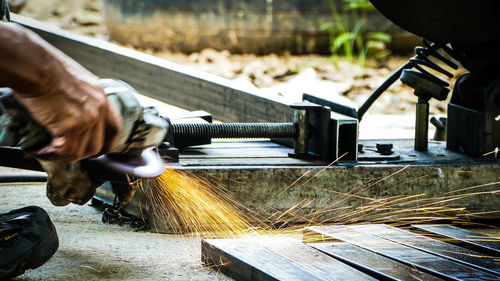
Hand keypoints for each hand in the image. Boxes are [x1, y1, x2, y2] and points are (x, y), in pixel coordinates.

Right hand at [0, 23, 121, 161]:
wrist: (35, 66)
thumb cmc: (46, 68)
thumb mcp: (75, 79)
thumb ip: (81, 97)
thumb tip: (71, 110)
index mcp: (101, 97)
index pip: (115, 128)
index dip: (107, 144)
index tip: (97, 151)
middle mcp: (98, 109)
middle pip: (98, 146)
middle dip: (81, 154)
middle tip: (64, 154)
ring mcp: (86, 119)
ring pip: (80, 152)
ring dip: (62, 156)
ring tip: (46, 152)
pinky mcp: (70, 126)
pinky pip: (64, 152)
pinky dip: (50, 155)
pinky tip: (39, 151)